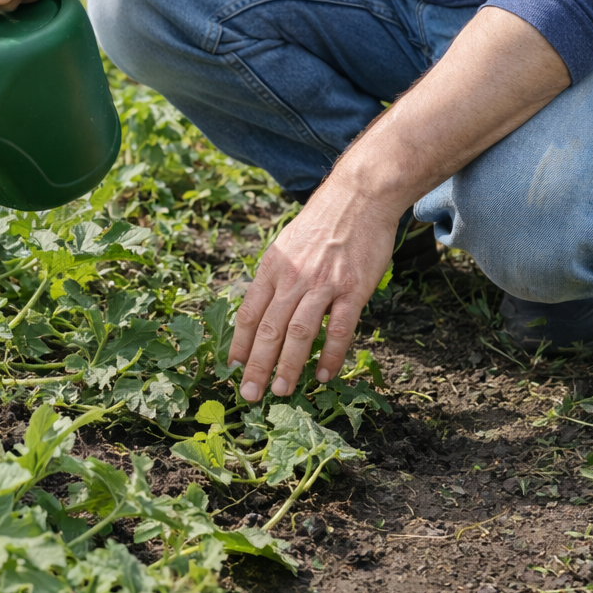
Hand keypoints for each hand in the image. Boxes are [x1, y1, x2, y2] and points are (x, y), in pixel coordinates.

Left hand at [227, 180, 401, 401]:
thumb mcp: (285, 245)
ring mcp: (322, 284)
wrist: (358, 198)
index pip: (249, 313)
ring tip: (282, 391)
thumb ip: (274, 277)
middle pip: (268, 329)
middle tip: (250, 395)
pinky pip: (338, 329)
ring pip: (299, 333)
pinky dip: (330, 355)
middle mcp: (292, 278)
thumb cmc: (321, 224)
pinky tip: (324, 375)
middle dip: (257, 366)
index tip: (233, 369)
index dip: (239, 344)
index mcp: (272, 268)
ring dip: (288, 366)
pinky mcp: (352, 289)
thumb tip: (261, 311)